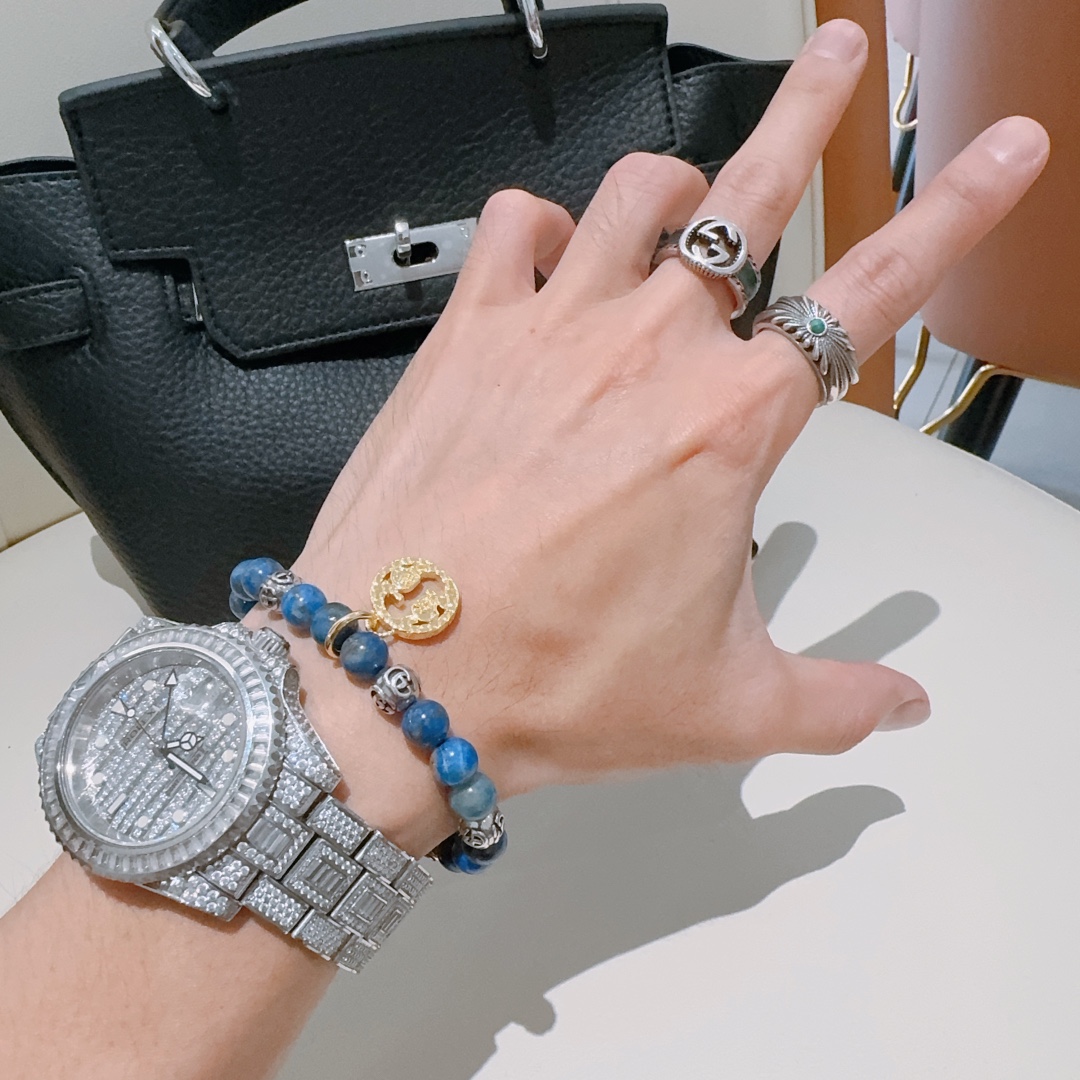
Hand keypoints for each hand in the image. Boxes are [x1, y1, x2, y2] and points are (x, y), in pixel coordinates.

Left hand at [279, 20, 1048, 848]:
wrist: (395, 680)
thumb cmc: (551, 683)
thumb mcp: (723, 704)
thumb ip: (836, 701)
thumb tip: (900, 706)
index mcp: (729, 425)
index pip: (875, 293)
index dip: (954, 212)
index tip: (996, 156)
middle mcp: (646, 352)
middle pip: (752, 198)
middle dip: (808, 115)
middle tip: (835, 59)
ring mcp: (550, 329)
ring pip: (636, 196)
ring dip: (678, 183)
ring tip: (690, 193)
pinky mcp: (466, 335)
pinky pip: (515, 227)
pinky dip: (544, 223)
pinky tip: (553, 250)